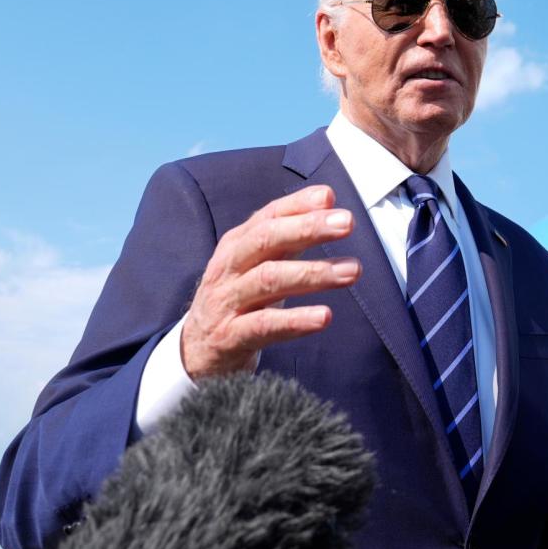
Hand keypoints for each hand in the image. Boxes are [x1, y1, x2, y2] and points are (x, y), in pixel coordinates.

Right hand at [180, 185, 360, 378]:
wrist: (195, 350)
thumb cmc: (239, 299)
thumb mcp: (258, 264)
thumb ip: (290, 238)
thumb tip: (328, 206)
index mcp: (237, 245)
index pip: (267, 217)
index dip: (298, 205)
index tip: (329, 197)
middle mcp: (229, 268)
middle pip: (266, 240)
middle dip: (308, 228)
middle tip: (347, 223)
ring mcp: (227, 302)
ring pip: (269, 280)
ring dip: (313, 273)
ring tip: (352, 270)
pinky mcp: (230, 337)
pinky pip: (264, 325)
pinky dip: (295, 320)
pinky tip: (324, 316)